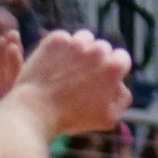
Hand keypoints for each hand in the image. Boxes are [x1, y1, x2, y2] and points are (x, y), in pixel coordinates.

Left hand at [12, 29, 132, 136]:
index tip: (100, 78)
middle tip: (80, 77)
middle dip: (95, 60)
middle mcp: (98, 50)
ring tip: (67, 68)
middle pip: (102, 48)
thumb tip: (121, 84)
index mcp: (114, 67)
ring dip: (79, 50)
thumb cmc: (71, 118)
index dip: (111, 69)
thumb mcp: (108, 118)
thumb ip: (122, 98)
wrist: (35, 111)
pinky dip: (59, 48)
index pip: (121, 58)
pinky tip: (53, 64)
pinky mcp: (55, 40)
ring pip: (84, 39)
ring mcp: (76, 43)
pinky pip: (63, 38)